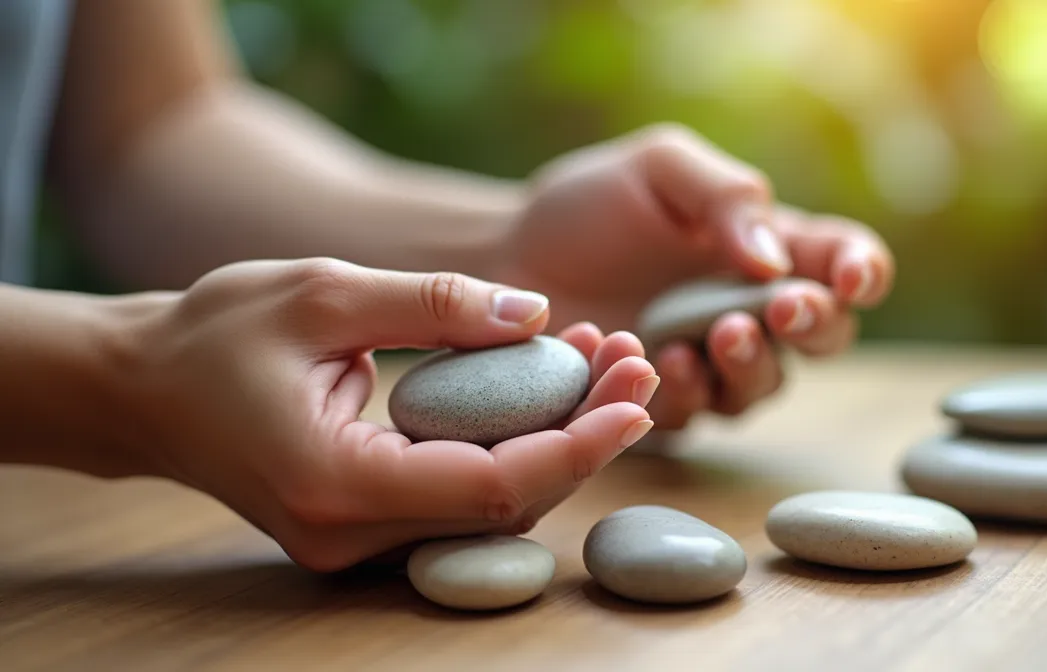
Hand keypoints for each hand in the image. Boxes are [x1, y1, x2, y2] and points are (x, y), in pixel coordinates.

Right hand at [116, 258, 655, 571]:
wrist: (142, 389)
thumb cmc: (215, 334)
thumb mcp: (323, 291)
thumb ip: (433, 303)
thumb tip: (537, 312)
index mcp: (336, 485)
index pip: (491, 486)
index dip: (577, 446)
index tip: (637, 396)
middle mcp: (352, 535)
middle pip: (506, 503)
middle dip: (584, 434)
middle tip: (636, 358)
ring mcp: (358, 542)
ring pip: (492, 505)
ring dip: (558, 437)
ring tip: (606, 358)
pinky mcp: (367, 525)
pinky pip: (462, 495)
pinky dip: (514, 443)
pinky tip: (548, 383)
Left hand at [497, 124, 894, 428]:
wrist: (509, 257)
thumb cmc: (589, 205)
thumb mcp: (659, 168)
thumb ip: (725, 195)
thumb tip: (774, 259)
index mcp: (766, 246)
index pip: (841, 260)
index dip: (862, 270)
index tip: (849, 276)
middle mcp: (750, 309)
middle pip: (824, 334)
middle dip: (814, 323)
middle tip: (783, 307)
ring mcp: (711, 363)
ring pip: (765, 383)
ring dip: (752, 362)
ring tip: (715, 333)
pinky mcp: (665, 403)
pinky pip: (698, 413)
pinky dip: (688, 391)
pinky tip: (661, 361)